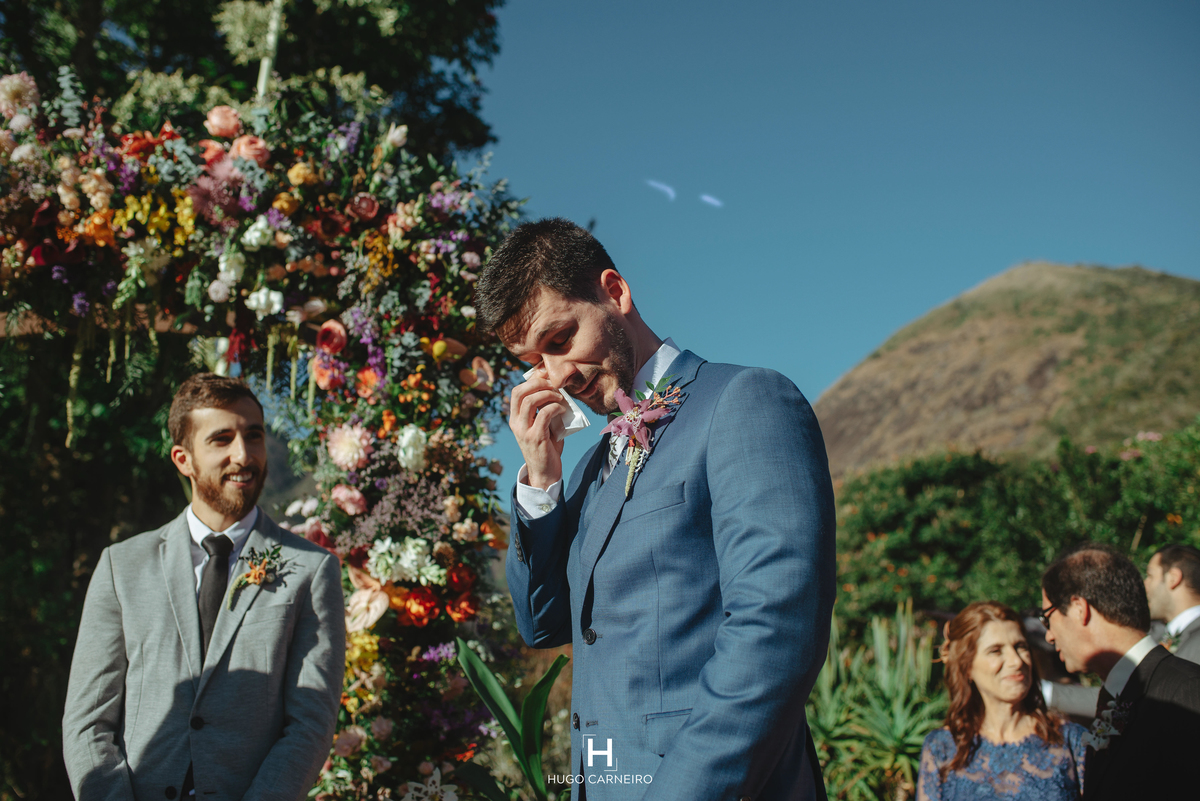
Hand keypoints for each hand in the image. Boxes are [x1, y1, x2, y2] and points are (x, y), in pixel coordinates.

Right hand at [509, 371, 566, 489]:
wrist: (545, 473)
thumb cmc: (546, 447)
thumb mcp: (542, 426)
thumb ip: (544, 410)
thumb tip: (556, 390)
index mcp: (515, 419)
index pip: (516, 391)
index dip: (532, 380)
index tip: (547, 378)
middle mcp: (516, 423)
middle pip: (519, 392)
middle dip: (538, 383)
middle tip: (554, 386)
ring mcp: (524, 431)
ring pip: (529, 401)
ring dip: (548, 395)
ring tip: (559, 398)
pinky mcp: (535, 438)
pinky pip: (544, 414)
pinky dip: (555, 408)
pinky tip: (562, 410)